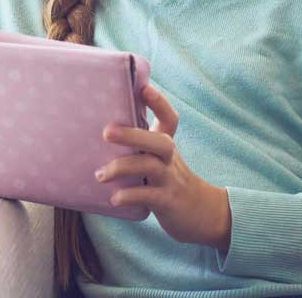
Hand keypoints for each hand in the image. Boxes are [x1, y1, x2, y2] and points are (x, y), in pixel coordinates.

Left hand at [96, 85, 231, 251]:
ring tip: (100, 175)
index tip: (144, 88)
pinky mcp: (167, 202)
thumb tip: (101, 131)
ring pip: (151, 166)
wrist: (201, 212)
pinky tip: (115, 198)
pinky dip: (130, 196)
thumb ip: (139, 145)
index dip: (159, 102)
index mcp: (166, 144)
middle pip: (158, 141)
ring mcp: (169, 180)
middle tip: (106, 132)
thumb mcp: (160, 159)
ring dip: (123, 168)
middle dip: (133, 135)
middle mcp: (170, 159)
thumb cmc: (168, 180)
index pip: (169, 119)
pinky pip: (149, 196)